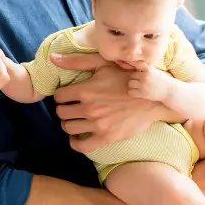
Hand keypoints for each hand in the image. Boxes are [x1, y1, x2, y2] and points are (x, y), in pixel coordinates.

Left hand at [49, 53, 178, 153]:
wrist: (151, 97)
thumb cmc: (127, 77)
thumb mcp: (103, 63)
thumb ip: (76, 61)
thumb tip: (53, 58)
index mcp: (86, 90)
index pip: (59, 96)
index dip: (61, 95)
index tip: (67, 95)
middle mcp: (89, 108)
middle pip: (61, 113)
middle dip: (63, 108)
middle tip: (70, 106)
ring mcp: (98, 124)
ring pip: (68, 128)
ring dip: (68, 123)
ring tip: (75, 118)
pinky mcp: (107, 137)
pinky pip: (81, 146)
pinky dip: (75, 142)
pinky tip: (78, 135)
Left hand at [127, 62, 174, 102]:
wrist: (170, 91)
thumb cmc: (162, 80)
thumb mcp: (155, 71)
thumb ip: (145, 68)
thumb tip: (132, 64)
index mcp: (149, 69)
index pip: (136, 63)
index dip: (130, 63)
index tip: (124, 62)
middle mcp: (145, 76)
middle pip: (132, 76)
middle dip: (135, 78)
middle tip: (140, 81)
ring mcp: (144, 85)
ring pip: (130, 83)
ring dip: (133, 86)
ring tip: (139, 87)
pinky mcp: (143, 94)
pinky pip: (130, 92)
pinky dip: (132, 92)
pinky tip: (138, 92)